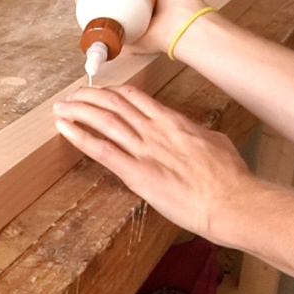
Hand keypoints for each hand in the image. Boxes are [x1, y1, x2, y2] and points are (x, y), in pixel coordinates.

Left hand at [52, 84, 253, 241]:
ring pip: (105, 121)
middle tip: (72, 97)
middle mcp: (156, 131)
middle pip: (114, 104)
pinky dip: (80, 137)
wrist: (232, 200)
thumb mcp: (215, 143)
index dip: (112, 93)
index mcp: (174, 123)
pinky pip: (102, 150)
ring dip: (79, 111)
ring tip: (61, 108)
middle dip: (89, 97)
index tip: (99, 93)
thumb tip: (192, 133)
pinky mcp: (137, 173)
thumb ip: (196, 134)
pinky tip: (65, 129)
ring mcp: (145, 150)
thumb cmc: (230, 178)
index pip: (135, 98)